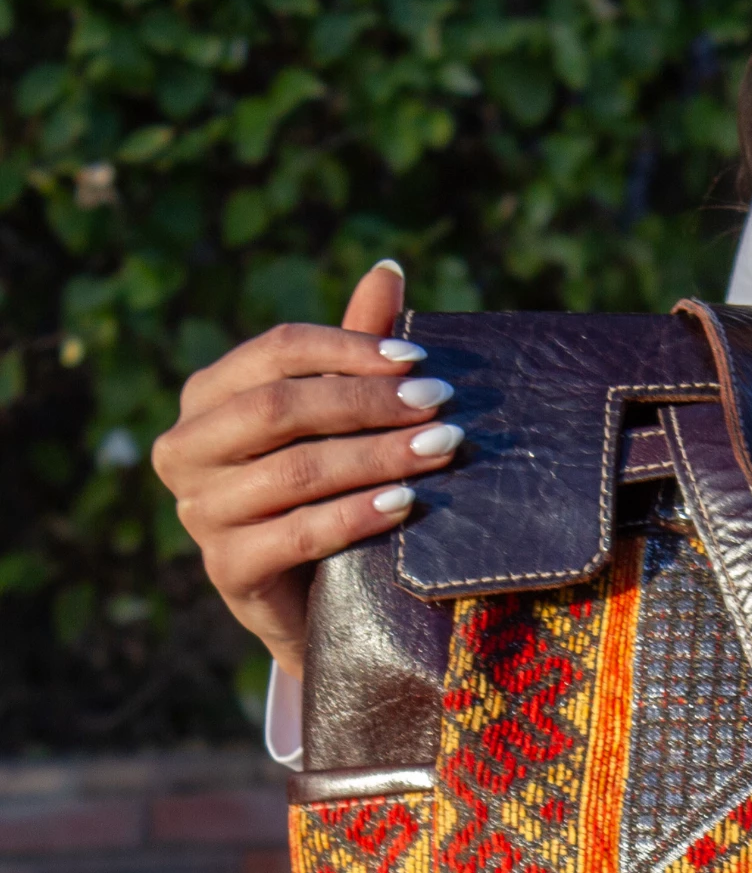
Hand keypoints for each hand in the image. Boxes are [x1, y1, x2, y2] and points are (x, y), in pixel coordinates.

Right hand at [152, 260, 462, 677]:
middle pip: (280, 408)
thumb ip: (354, 352)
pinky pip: (296, 534)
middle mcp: (187, 448)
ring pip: (293, 471)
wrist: (314, 604)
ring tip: (441, 451)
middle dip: (368, 404)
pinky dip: (356, 516)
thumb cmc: (328, 495)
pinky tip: (405, 503)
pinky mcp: (226, 570)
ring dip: (376, 457)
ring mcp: (199, 512)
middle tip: (442, 408)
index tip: (418, 362)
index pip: (274, 351)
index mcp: (209, 397)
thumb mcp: (341, 423)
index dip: (347, 350)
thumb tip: (388, 268)